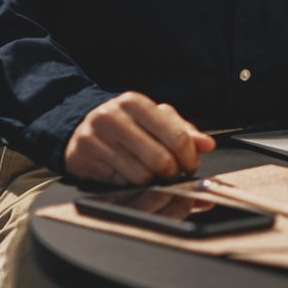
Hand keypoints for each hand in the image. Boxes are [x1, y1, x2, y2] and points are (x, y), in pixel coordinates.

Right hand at [63, 92, 215, 185]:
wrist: (80, 125)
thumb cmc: (125, 123)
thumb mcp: (154, 119)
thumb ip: (183, 131)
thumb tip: (207, 144)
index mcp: (135, 102)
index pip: (175, 136)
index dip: (189, 157)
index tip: (191, 164)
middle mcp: (112, 117)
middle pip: (160, 159)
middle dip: (173, 173)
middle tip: (174, 174)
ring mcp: (94, 138)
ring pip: (140, 175)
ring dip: (154, 182)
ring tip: (154, 175)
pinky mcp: (82, 158)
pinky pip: (119, 183)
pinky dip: (131, 185)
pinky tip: (130, 175)